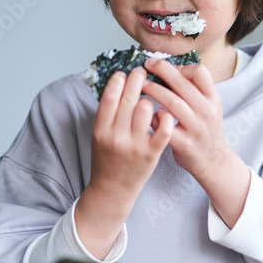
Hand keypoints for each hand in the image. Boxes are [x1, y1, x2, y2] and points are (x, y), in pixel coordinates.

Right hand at [76, 67, 173, 258]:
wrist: (112, 190)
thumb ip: (106, 114)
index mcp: (100, 131)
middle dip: (137, 80)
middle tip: (141, 72)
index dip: (118, 81)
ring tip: (150, 98)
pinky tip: (163, 113)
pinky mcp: (151, 154)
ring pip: (146, 108)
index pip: (109, 98)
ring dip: (150, 99)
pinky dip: (164, 116)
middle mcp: (116, 137)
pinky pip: (163, 128)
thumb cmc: (106, 159)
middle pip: (129, 100)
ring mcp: (135, 146)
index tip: (124, 73)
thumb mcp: (98, 136)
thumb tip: (117, 84)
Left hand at [141, 59, 228, 179]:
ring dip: (153, 90)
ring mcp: (196, 128)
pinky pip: (164, 126)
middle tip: (146, 65)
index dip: (181, 66)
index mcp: (213, 99)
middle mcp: (207, 112)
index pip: (200, 72)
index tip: (166, 66)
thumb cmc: (205, 129)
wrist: (213, 161)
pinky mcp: (185, 144)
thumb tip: (167, 69)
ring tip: (140, 86)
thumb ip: (193, 91)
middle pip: (182, 84)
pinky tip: (148, 116)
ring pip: (172, 103)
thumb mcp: (208, 107)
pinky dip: (154, 118)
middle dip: (162, 71)